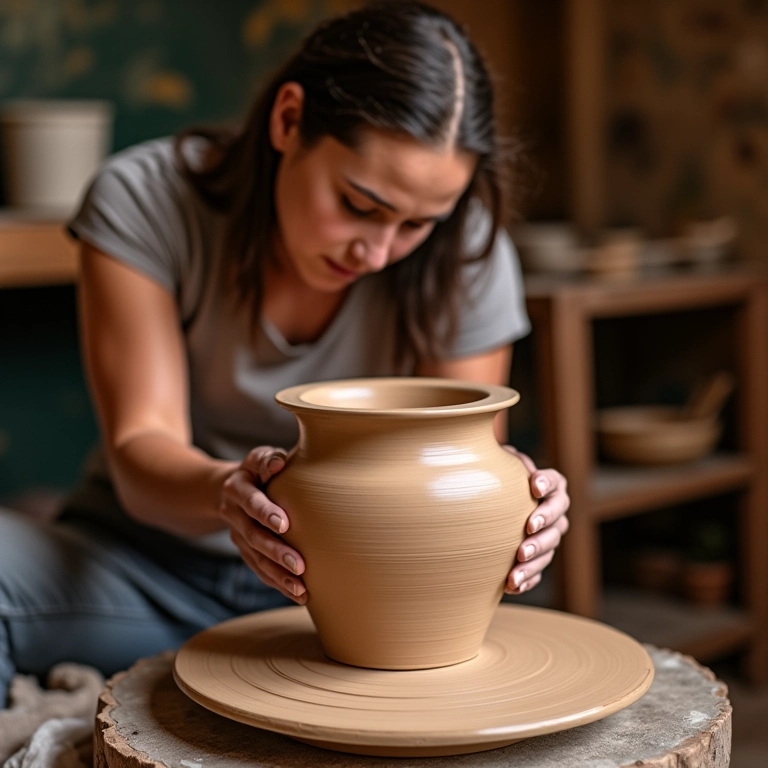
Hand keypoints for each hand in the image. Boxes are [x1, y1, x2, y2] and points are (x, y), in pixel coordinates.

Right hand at [218, 446, 306, 603]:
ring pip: (256, 558)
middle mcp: (233, 512)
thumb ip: (269, 459)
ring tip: (301, 588)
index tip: (285, 524)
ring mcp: (237, 534)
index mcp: (237, 486)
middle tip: (299, 565)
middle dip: (276, 551)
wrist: (231, 488)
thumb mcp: (260, 457)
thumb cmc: (259, 469)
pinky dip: (278, 583)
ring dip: (278, 575)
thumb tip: (278, 463)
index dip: (265, 512)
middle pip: (253, 535)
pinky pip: (259, 570)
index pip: (250, 501)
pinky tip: (298, 594)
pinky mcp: (245, 550)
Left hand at [503, 447, 569, 594]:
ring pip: (549, 551)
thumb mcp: (502, 466)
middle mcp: (557, 512)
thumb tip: (503, 454)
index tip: (534, 487)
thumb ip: (505, 459)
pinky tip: (512, 586)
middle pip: (557, 522)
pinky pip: (538, 572)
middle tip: (527, 531)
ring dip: (532, 562)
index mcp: (552, 486)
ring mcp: (551, 537)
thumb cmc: (501, 481)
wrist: (499, 508)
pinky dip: (527, 580)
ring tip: (514, 573)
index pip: (555, 483)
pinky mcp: (540, 558)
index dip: (547, 483)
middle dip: (542, 528)